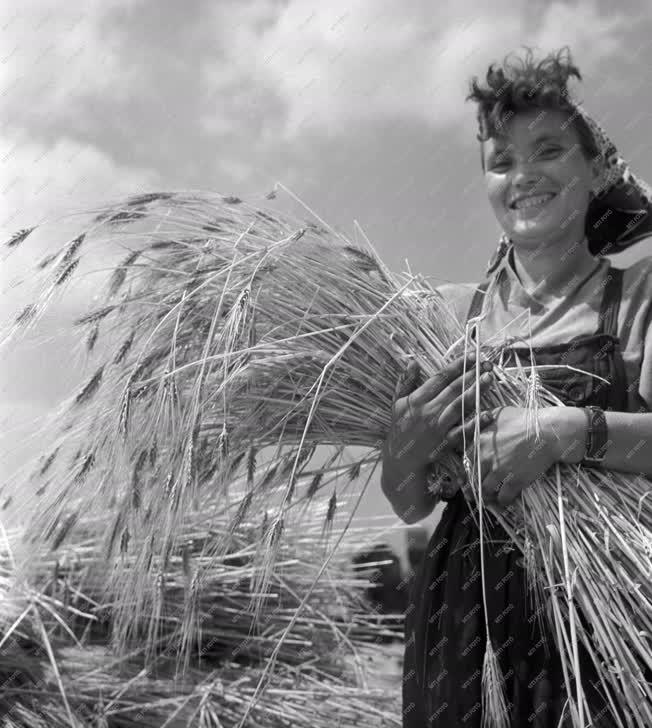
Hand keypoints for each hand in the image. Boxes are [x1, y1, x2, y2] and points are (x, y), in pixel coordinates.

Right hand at [383, 353, 495, 476]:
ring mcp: (437, 427)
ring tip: (489, 380)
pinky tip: (488, 414)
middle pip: (453, 389)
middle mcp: (428, 410)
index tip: (471, 356)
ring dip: (475, 392)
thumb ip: (405, 382)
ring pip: (459, 406)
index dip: (457, 366)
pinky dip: (475, 423)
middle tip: (487, 364)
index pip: (440, 378)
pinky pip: (462, 431)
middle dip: (471, 375)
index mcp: (417, 399)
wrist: (400, 458)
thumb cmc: (400, 427)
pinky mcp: (444, 442)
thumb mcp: (397, 403)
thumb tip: (413, 362)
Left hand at [472, 406, 561, 507]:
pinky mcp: (514, 481)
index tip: (465, 476)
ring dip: (486, 496)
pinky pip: (503, 497)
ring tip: (487, 499)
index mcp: (480, 441)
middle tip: (472, 495)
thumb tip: (480, 423)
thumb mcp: (500, 413)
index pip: (466, 460)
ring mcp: (499, 471)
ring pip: (485, 490)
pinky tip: (504, 501)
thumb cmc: (526, 419)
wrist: (548, 432)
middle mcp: (486, 457)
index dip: (466, 470)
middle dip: (471, 487)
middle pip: (473, 477)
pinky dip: (503, 500)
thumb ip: (486, 421)